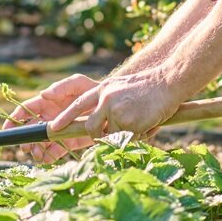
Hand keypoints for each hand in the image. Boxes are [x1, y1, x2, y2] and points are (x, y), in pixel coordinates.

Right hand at [0, 73, 97, 162]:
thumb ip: (61, 86)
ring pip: (40, 143)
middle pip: (30, 130)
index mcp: (46, 103)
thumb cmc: (91, 89)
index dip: (14, 119)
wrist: (109, 104)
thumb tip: (44, 94)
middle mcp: (49, 118)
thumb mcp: (77, 83)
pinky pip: (55, 151)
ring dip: (35, 150)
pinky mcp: (68, 142)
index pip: (25, 111)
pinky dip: (49, 156)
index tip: (7, 128)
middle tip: (26, 146)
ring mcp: (58, 131)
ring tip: (37, 154)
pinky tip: (46, 159)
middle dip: (24, 139)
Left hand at [50, 68, 184, 140]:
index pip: (78, 104)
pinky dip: (140, 136)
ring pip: (113, 136)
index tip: (53, 127)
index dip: (65, 117)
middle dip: (99, 136)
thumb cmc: (150, 87)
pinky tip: (150, 123)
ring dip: (127, 135)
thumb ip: (109, 102)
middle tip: (110, 137)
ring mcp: (116, 111)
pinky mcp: (129, 123)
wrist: (168, 81)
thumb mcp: (123, 87)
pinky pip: (129, 139)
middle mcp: (106, 100)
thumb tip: (104, 125)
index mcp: (104, 89)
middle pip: (91, 128)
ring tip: (142, 122)